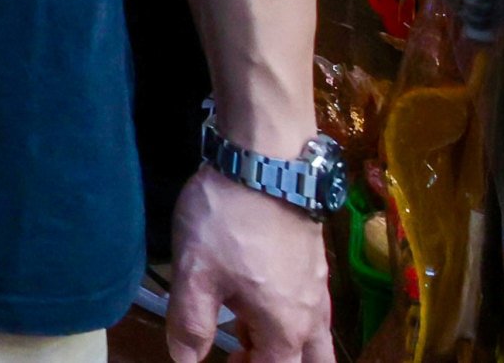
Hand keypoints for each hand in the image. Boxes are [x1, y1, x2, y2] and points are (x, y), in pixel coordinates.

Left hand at [167, 165, 329, 362]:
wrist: (265, 160)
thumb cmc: (228, 221)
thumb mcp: (195, 273)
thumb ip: (190, 323)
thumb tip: (185, 360)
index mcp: (286, 327)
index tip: (224, 360)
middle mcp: (312, 315)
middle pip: (309, 361)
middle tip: (242, 353)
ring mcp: (318, 286)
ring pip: (313, 336)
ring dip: (283, 344)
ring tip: (242, 331)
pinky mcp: (314, 261)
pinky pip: (309, 308)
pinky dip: (287, 317)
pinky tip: (256, 296)